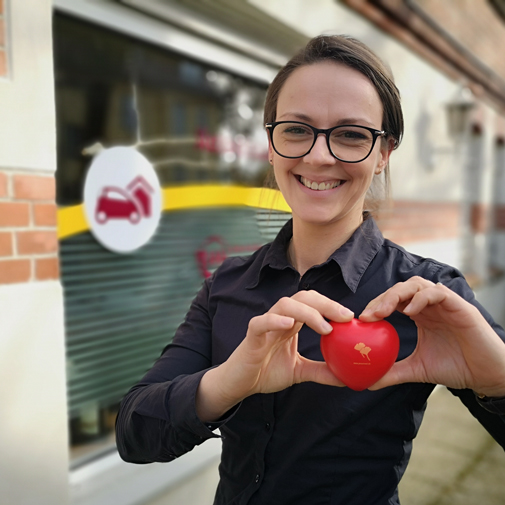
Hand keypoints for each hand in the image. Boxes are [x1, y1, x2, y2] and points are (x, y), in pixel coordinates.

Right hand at [196, 291, 353, 421]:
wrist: (239, 384)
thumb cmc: (265, 371)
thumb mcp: (299, 371)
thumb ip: (321, 371)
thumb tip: (346, 378)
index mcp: (291, 323)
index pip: (313, 303)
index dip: (331, 305)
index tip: (350, 318)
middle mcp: (280, 319)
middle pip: (303, 297)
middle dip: (325, 303)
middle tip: (344, 316)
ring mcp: (265, 325)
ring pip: (285, 304)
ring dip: (307, 312)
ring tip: (324, 326)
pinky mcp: (251, 336)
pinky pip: (260, 322)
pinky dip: (274, 320)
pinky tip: (289, 324)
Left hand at [359, 276, 504, 395]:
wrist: (486, 376)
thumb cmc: (456, 367)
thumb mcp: (417, 369)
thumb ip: (393, 372)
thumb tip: (367, 382)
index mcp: (420, 314)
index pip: (394, 299)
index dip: (377, 305)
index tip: (363, 320)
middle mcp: (430, 305)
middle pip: (401, 288)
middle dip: (382, 298)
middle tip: (368, 315)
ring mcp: (445, 304)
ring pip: (417, 284)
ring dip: (397, 294)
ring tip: (384, 311)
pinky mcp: (460, 306)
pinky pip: (438, 292)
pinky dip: (421, 298)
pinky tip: (410, 311)